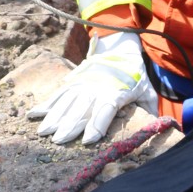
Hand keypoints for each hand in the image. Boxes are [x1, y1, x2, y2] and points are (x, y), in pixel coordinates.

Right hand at [28, 31, 154, 144]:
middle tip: (58, 141)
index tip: (87, 141)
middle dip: (69, 126)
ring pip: (66, 103)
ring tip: (42, 132)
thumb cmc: (135, 77)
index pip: (105, 111)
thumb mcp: (147, 91)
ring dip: (54, 118)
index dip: (97, 126)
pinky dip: (46, 104)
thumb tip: (159, 126)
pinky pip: (58, 94)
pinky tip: (33, 115)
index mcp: (115, 94)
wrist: (120, 49)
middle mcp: (96, 90)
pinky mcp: (73, 82)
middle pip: (81, 110)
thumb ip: (149, 109)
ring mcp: (82, 85)